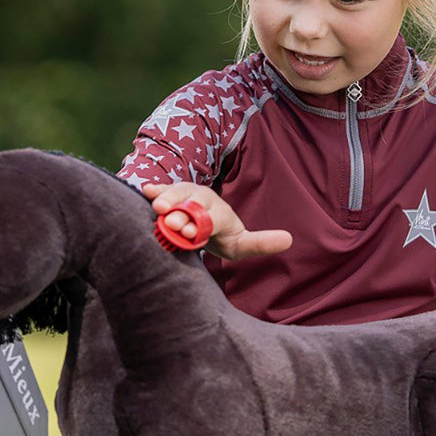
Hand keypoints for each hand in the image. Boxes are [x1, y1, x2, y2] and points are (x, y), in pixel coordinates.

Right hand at [141, 182, 292, 260]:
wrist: (205, 225)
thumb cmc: (224, 237)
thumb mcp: (242, 244)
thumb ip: (261, 242)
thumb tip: (290, 239)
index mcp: (219, 213)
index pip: (213, 218)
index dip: (201, 224)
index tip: (189, 231)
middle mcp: (201, 199)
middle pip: (192, 203)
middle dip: (182, 212)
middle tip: (171, 223)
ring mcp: (185, 195)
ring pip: (175, 194)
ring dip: (167, 200)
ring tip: (157, 209)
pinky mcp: (169, 196)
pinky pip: (160, 191)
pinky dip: (154, 191)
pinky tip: (145, 192)